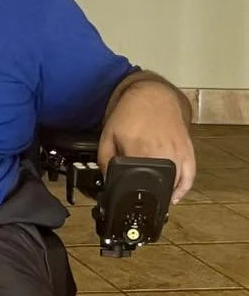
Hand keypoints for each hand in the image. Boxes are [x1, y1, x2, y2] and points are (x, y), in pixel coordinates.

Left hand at [99, 79, 197, 202]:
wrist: (153, 96)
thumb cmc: (129, 115)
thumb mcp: (107, 135)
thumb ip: (105, 160)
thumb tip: (107, 180)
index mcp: (139, 150)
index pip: (135, 181)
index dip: (128, 191)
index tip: (123, 198)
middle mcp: (162, 154)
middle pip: (157, 185)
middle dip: (146, 194)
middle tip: (137, 197)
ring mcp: (178, 154)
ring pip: (174, 184)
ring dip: (164, 193)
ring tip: (153, 198)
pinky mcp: (188, 153)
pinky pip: (190, 177)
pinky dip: (182, 189)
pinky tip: (174, 196)